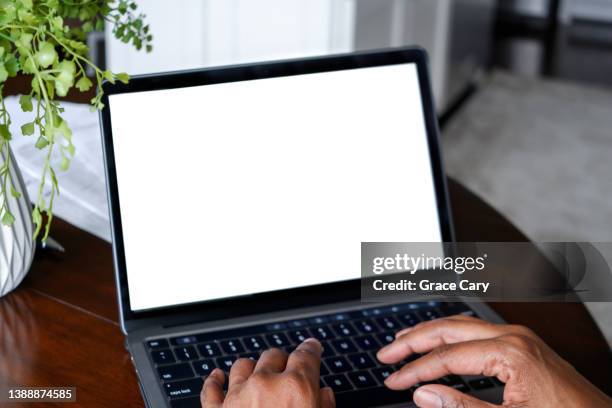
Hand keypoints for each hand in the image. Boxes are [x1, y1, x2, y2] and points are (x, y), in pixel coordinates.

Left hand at [201, 338, 334, 406]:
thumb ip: (323, 406)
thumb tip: (324, 395)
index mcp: (296, 389)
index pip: (307, 355)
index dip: (311, 349)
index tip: (312, 347)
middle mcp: (266, 386)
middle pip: (274, 355)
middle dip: (282, 362)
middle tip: (287, 371)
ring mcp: (237, 397)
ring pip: (243, 366)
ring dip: (252, 369)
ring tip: (257, 375)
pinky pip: (211, 389)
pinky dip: (214, 381)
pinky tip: (217, 376)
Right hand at [376, 314, 611, 407]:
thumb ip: (462, 407)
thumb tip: (423, 394)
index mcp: (509, 351)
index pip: (447, 356)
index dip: (415, 370)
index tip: (394, 381)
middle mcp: (513, 335)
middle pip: (449, 328)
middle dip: (414, 340)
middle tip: (386, 353)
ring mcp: (520, 337)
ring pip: (462, 325)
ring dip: (430, 333)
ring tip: (403, 341)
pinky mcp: (524, 345)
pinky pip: (478, 332)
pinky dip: (451, 337)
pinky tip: (441, 343)